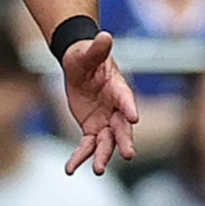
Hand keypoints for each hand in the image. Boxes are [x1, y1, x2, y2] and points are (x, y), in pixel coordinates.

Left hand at [59, 27, 140, 174]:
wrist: (80, 66)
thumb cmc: (85, 56)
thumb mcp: (87, 52)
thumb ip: (97, 48)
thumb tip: (104, 35)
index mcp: (118, 88)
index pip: (126, 98)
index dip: (129, 107)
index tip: (133, 118)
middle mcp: (116, 108)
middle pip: (122, 127)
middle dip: (124, 141)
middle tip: (128, 154)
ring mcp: (105, 121)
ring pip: (106, 142)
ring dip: (102, 156)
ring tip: (98, 170)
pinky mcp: (92, 129)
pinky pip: (87, 146)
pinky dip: (79, 157)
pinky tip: (70, 169)